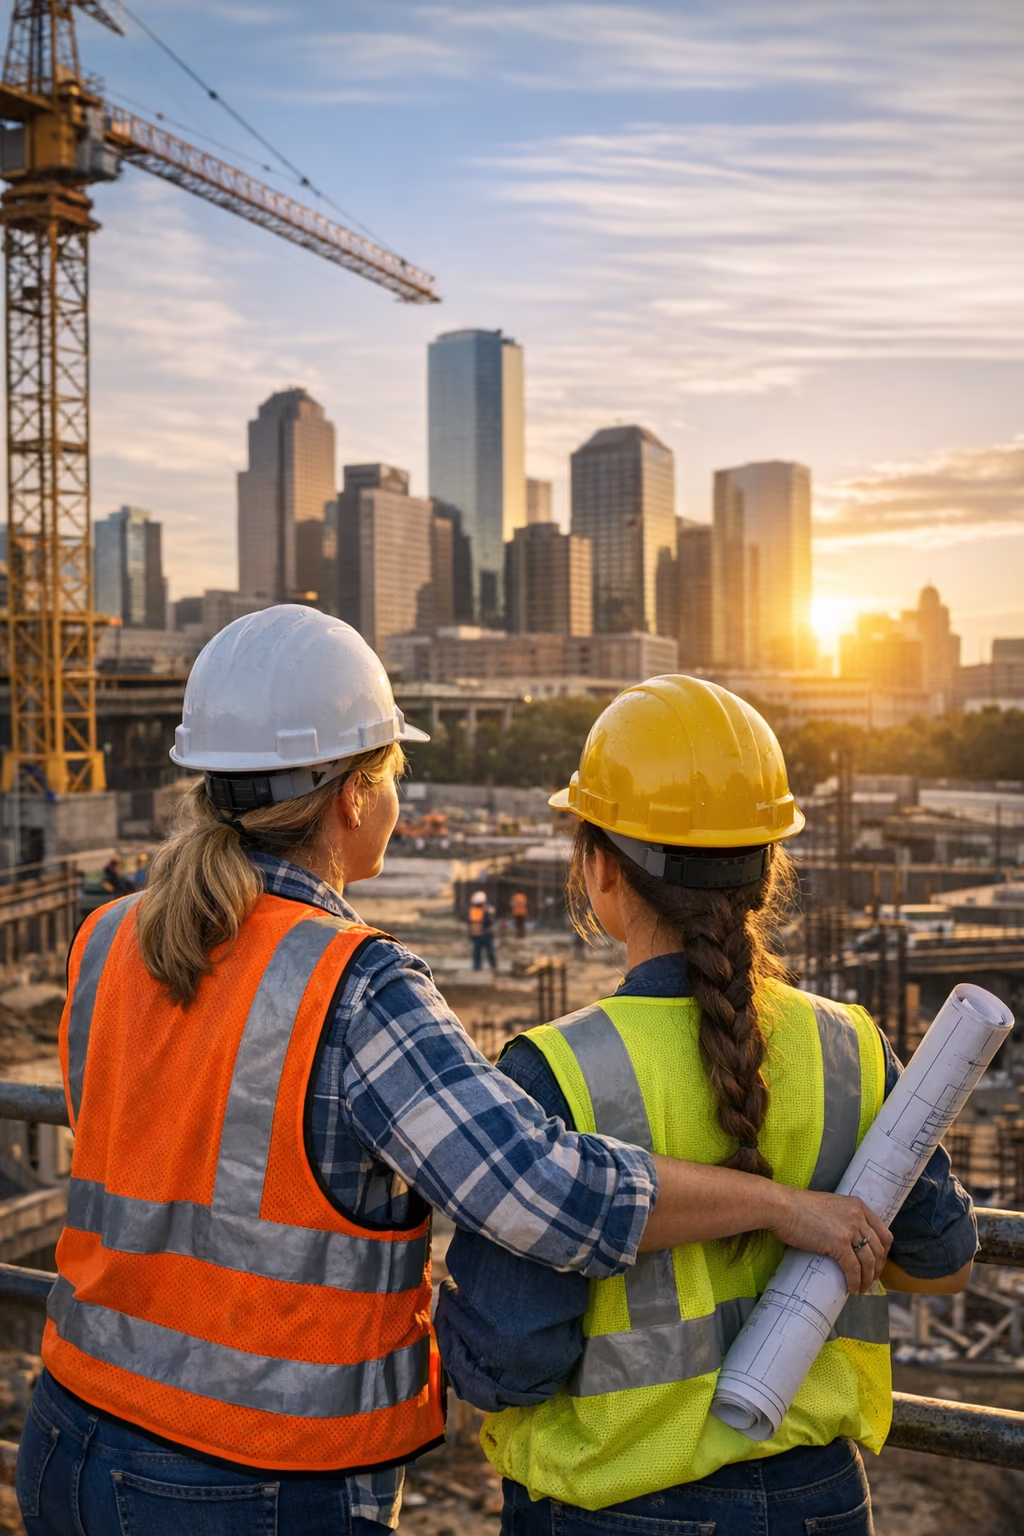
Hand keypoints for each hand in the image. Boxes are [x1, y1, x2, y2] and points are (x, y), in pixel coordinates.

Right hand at [769, 1187, 891, 1292]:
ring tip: (862, 1288)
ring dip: (868, 1279)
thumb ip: (842, 1218)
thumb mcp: (829, 1206)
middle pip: (879, 1249)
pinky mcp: (839, 1243)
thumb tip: (845, 1239)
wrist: (781, 1207)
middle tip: (870, 1280)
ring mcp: (850, 1229)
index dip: (883, 1253)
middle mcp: (858, 1216)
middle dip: (878, 1269)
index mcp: (857, 1205)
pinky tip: (852, 1289)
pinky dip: (856, 1282)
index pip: (883, 1233)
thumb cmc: (797, 1207)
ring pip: (869, 1261)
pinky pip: (854, 1269)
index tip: (877, 1264)